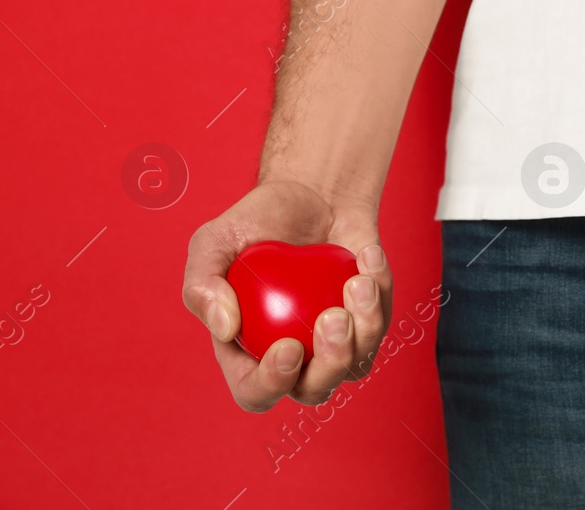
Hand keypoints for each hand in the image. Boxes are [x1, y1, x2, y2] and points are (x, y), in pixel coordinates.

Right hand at [181, 180, 392, 411]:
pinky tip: (368, 257)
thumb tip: (225, 328)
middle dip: (330, 363)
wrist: (309, 194)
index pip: (255, 392)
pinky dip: (381, 292)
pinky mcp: (368, 317)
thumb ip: (202, 285)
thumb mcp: (213, 242)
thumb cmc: (256, 223)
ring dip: (365, 328)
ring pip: (356, 365)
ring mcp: (334, 341)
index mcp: (246, 351)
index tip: (289, 346)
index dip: (272, 382)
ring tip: (359, 282)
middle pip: (314, 390)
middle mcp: (293, 356)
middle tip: (333, 317)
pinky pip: (382, 323)